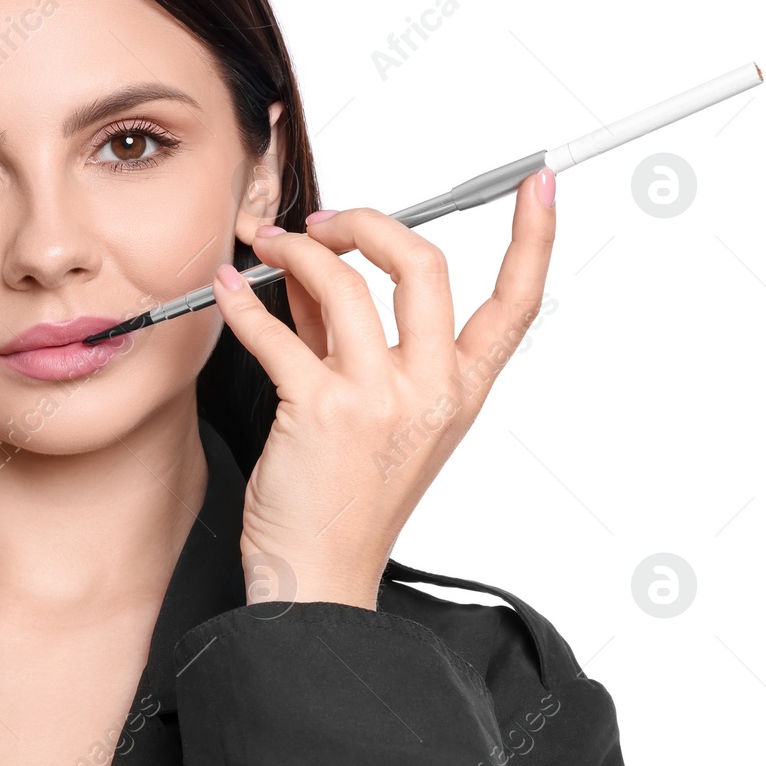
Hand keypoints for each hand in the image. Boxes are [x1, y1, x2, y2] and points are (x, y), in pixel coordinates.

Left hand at [212, 167, 556, 609]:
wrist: (318, 579)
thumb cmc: (344, 501)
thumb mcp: (374, 413)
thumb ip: (353, 337)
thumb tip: (318, 267)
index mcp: (460, 391)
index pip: (517, 303)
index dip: (535, 237)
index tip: (540, 186)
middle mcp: (432, 391)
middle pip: (425, 265)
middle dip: (368, 223)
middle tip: (323, 223)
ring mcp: (380, 401)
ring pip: (345, 285)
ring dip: (297, 251)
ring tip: (265, 248)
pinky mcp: (322, 412)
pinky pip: (276, 332)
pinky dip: (242, 303)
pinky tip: (226, 291)